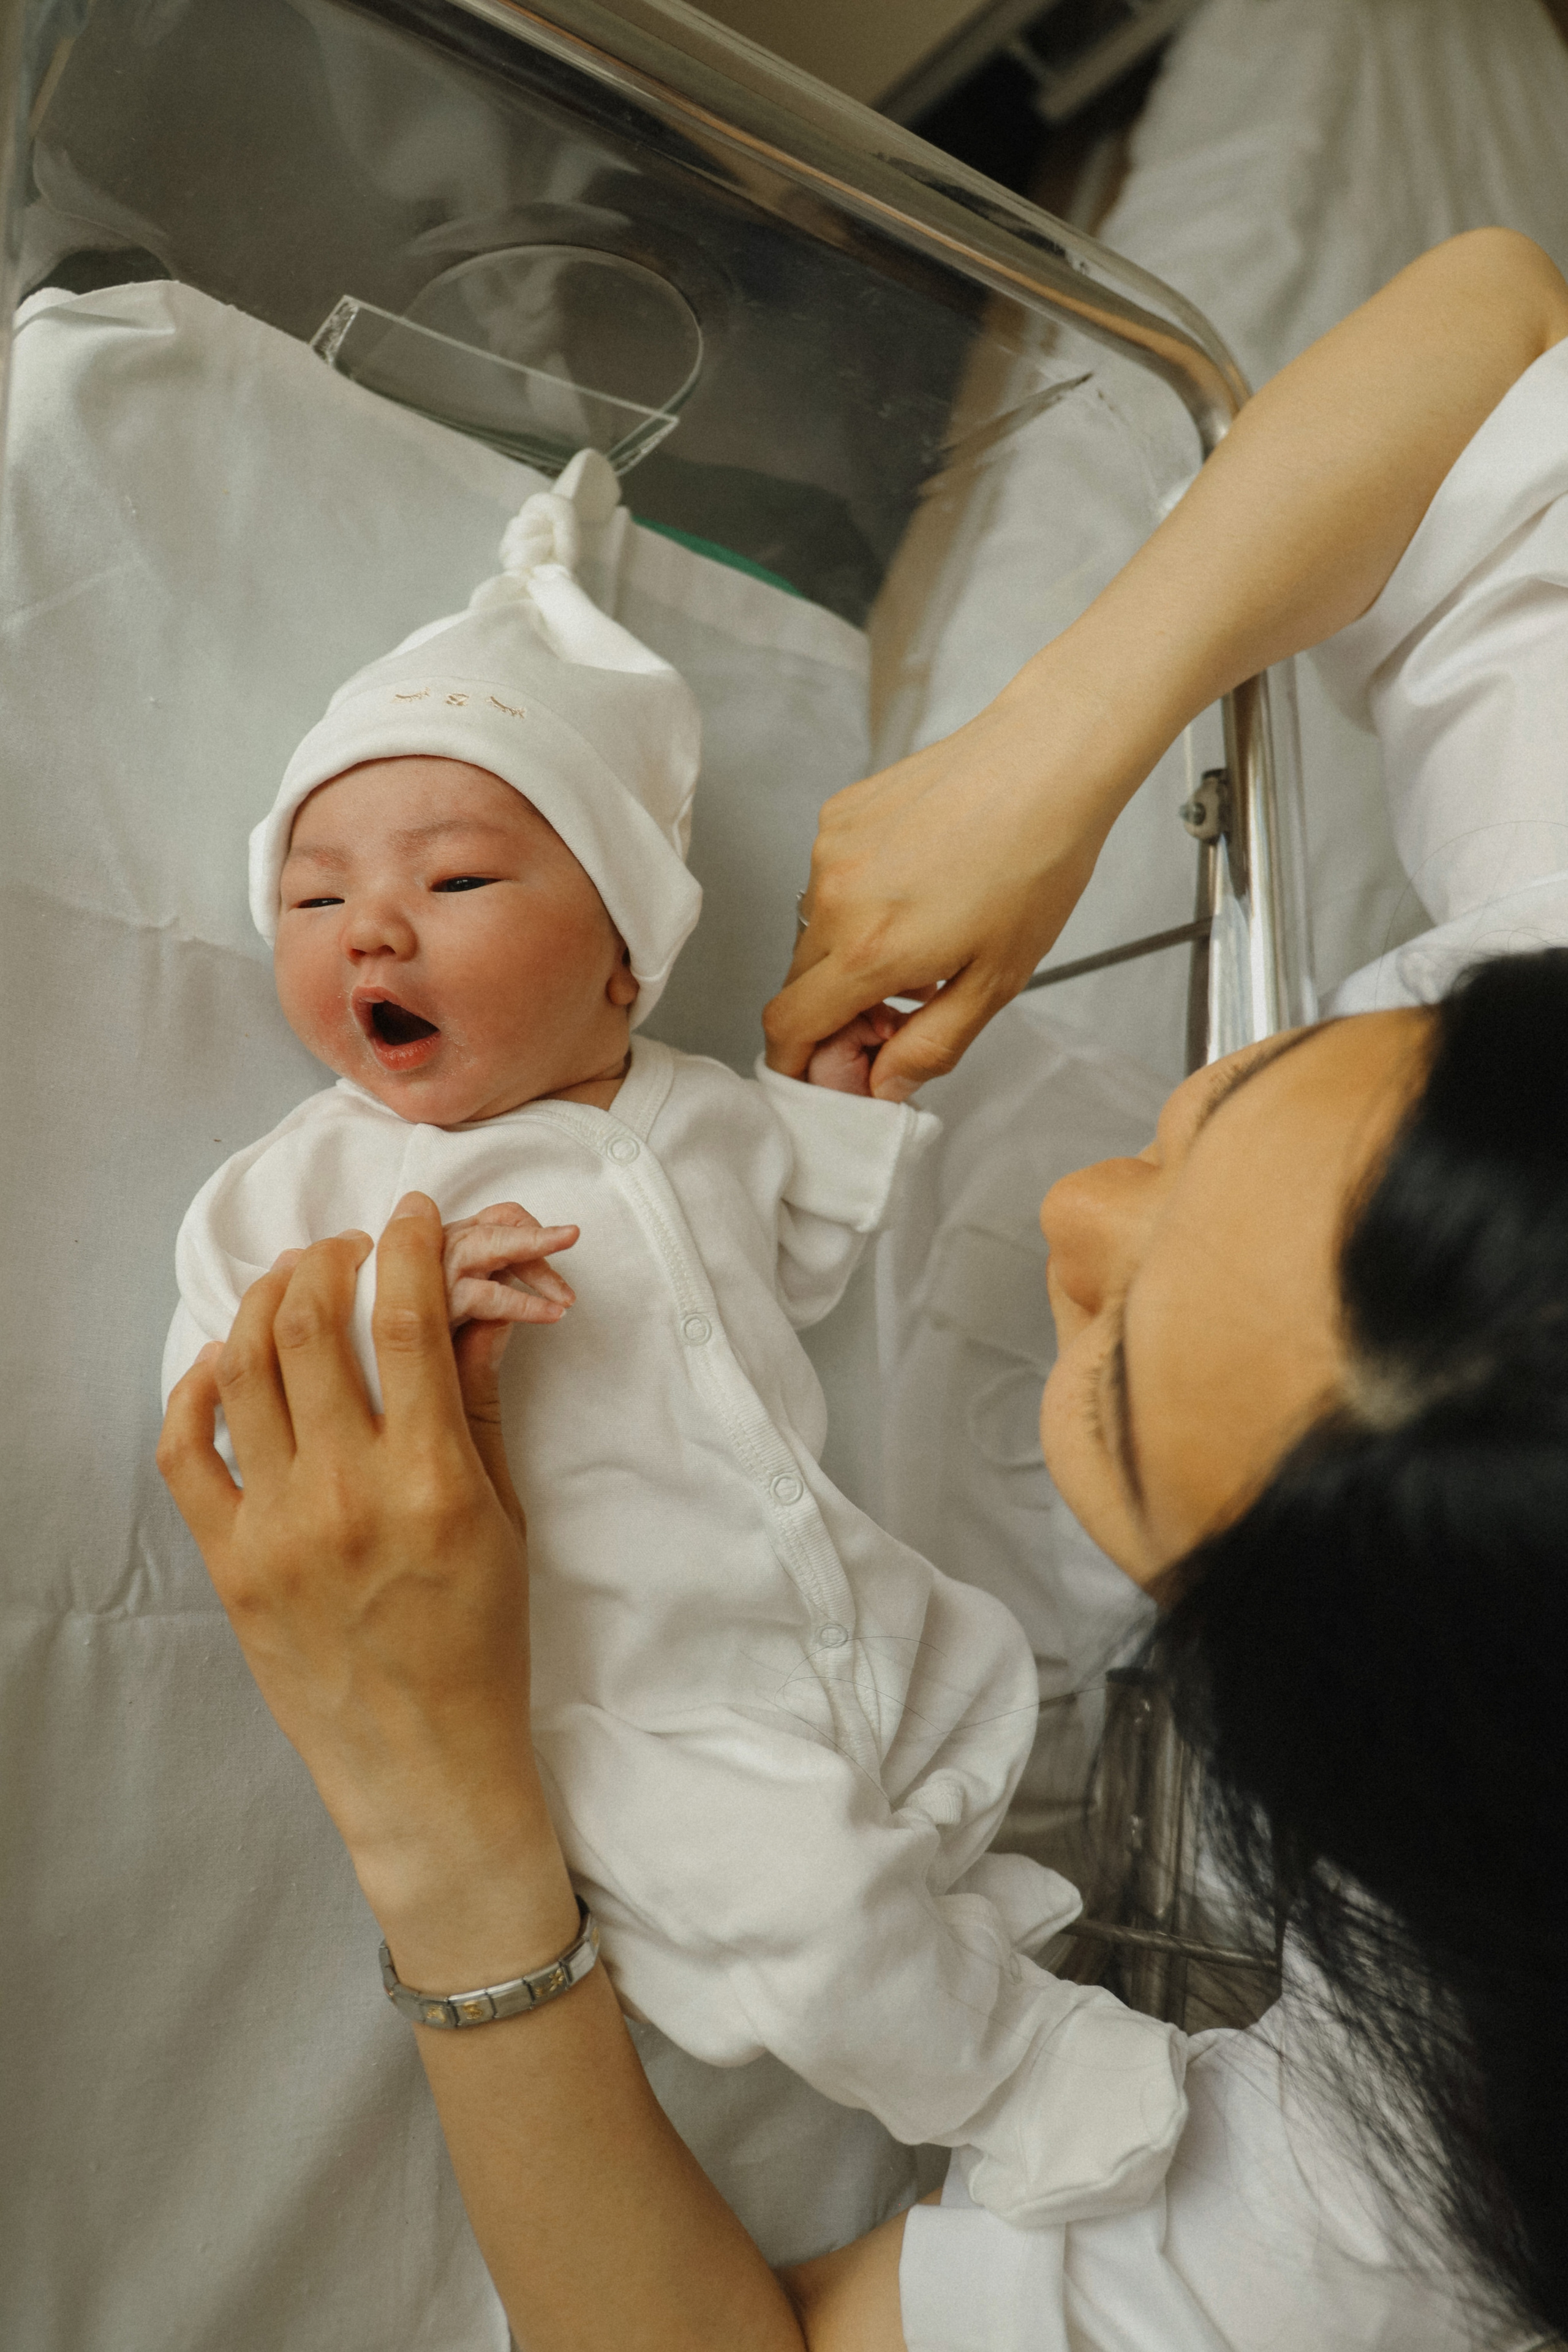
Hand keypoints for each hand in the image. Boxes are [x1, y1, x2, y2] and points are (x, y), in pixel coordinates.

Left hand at [156, 1193, 572, 1980]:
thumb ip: (482, 1404)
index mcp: (431, 1480)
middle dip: (331, 1261)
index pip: (408, 1322)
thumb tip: (480, 1306)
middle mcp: (346, 1494)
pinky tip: (225, 1361)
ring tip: (291, 1285)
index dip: (409, 1247)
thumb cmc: (481, 1643)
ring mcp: (277, 1528)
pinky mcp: (228, 1562)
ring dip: (266, 1304)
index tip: (413, 1215)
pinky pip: (186, 1449)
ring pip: (245, 1369)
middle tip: (349, 1249)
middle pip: (314, 1325)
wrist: (424, 1762)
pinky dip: (197, 1388)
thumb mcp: (506, 1517)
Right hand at [763, 675, 1123, 1105]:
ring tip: (924, 933)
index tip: (824, 1068)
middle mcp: (834, 899)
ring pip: (814, 928)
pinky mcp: (839, 813)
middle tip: (904, 1004)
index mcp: (869, 951)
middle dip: (838, 1007)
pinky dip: (860, 896)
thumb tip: (884, 1086)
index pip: (788, 1024)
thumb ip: (931, 1045)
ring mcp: (829, 850)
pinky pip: (830, 878)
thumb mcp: (996, 981)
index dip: (797, 1060)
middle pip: (800, 981)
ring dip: (850, 949)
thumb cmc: (1037, 864)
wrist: (1047, 761)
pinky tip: (918, 882)